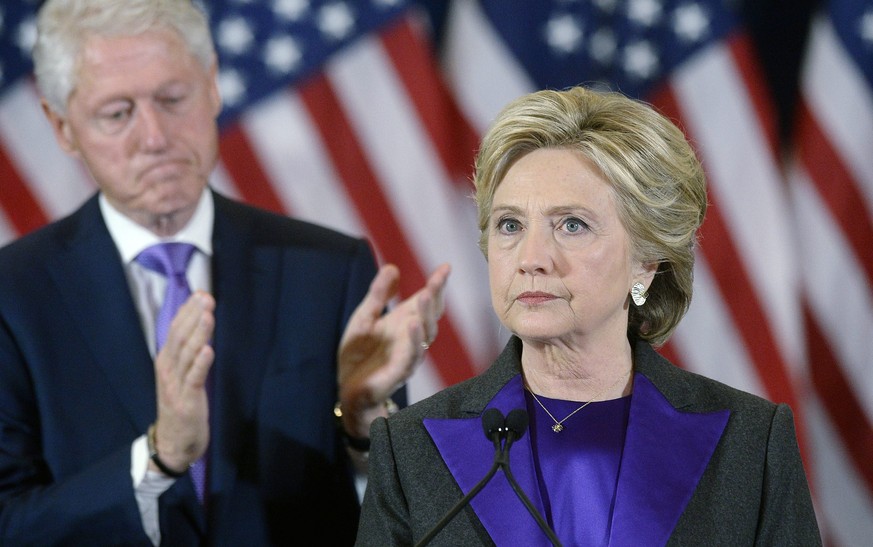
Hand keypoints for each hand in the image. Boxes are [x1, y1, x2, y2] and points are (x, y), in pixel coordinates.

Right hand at [152, 291, 214, 472]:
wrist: (174, 442)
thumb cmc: (181, 405)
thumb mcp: (180, 375)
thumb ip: (188, 352)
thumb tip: (200, 326)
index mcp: (166, 361)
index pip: (175, 330)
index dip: (187, 311)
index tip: (200, 293)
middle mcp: (167, 370)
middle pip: (179, 337)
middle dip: (193, 316)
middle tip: (206, 297)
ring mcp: (175, 385)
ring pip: (187, 354)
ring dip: (198, 333)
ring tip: (208, 315)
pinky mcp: (187, 400)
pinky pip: (194, 378)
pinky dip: (201, 363)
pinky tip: (209, 349)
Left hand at [337, 263, 450, 437]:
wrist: (348, 389)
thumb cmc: (359, 354)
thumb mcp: (364, 317)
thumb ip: (378, 295)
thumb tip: (392, 267)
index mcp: (404, 321)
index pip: (426, 300)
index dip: (437, 284)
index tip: (446, 267)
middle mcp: (412, 337)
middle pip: (431, 314)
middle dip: (435, 296)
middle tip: (437, 279)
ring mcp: (408, 354)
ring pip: (426, 334)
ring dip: (426, 314)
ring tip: (425, 295)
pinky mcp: (399, 372)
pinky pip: (411, 355)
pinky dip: (415, 340)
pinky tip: (413, 324)